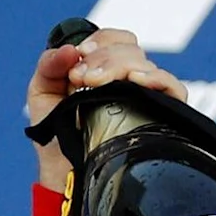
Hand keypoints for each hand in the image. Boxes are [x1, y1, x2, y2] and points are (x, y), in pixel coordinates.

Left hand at [25, 26, 181, 193]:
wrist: (64, 176)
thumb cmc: (56, 138)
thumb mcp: (42, 94)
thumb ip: (49, 65)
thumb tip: (70, 49)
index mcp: (106, 69)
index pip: (116, 39)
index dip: (99, 41)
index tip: (79, 57)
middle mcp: (129, 79)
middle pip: (131, 49)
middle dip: (103, 57)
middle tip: (80, 78)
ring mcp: (146, 97)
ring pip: (146, 65)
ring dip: (119, 66)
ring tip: (93, 83)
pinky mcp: (162, 116)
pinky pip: (173, 88)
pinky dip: (156, 79)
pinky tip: (137, 81)